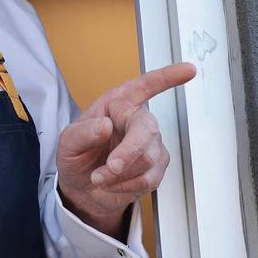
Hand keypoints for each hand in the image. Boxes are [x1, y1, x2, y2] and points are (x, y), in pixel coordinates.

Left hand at [56, 62, 195, 236]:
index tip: (188, 69)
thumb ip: (83, 133)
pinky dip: (124, 186)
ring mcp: (151, 145)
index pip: (144, 86)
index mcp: (117, 104)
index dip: (166, 78)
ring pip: (147, 160)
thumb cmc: (76, 155)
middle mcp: (138, 121)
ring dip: (118, 174)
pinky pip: (147, 179)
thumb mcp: (68, 142)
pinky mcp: (157, 168)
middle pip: (147, 131)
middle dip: (128, 152)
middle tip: (110, 167)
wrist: (82, 187)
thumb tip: (105, 125)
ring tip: (98, 177)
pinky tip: (111, 183)